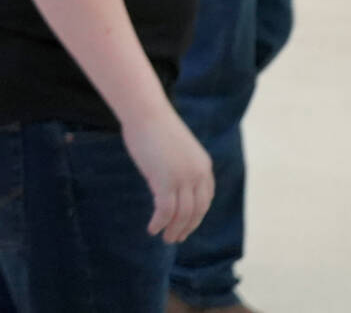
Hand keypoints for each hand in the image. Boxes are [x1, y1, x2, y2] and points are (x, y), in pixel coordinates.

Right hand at [122, 107, 214, 243]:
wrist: (145, 111)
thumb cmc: (153, 124)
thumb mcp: (174, 149)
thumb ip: (178, 167)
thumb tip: (166, 184)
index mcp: (204, 166)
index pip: (205, 198)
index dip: (197, 214)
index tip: (187, 223)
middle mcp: (198, 175)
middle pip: (197, 210)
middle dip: (188, 227)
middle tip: (176, 237)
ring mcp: (183, 179)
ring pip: (183, 214)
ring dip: (175, 230)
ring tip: (166, 238)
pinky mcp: (165, 182)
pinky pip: (165, 211)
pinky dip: (160, 223)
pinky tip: (152, 229)